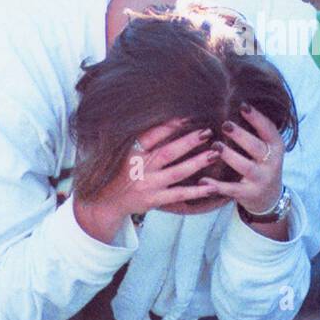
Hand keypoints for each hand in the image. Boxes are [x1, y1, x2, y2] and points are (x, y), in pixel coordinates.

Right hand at [78, 117, 221, 227]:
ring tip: (215, 153)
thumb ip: (137, 137)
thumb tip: (158, 116)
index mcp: (130, 152)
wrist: (104, 203)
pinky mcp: (154, 200)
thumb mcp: (120, 151)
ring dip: (197, 162)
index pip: (152, 135)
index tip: (187, 116)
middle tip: (207, 132)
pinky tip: (212, 185)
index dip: (170, 125)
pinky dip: (196, 191)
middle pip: (168, 152)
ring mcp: (148, 184)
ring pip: (177, 172)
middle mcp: (140, 167)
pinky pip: (179, 195)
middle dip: (189, 141)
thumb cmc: (116, 172)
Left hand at [200, 103, 284, 214]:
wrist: (269, 197)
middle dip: (242, 136)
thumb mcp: (266, 147)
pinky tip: (203, 180)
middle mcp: (272, 163)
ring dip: (230, 157)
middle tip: (226, 125)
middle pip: (257, 147)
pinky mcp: (249, 194)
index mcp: (276, 147)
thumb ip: (255, 130)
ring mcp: (261, 179)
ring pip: (246, 167)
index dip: (257, 118)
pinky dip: (217, 186)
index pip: (269, 129)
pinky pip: (232, 190)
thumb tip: (235, 103)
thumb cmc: (262, 163)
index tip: (242, 105)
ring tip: (215, 147)